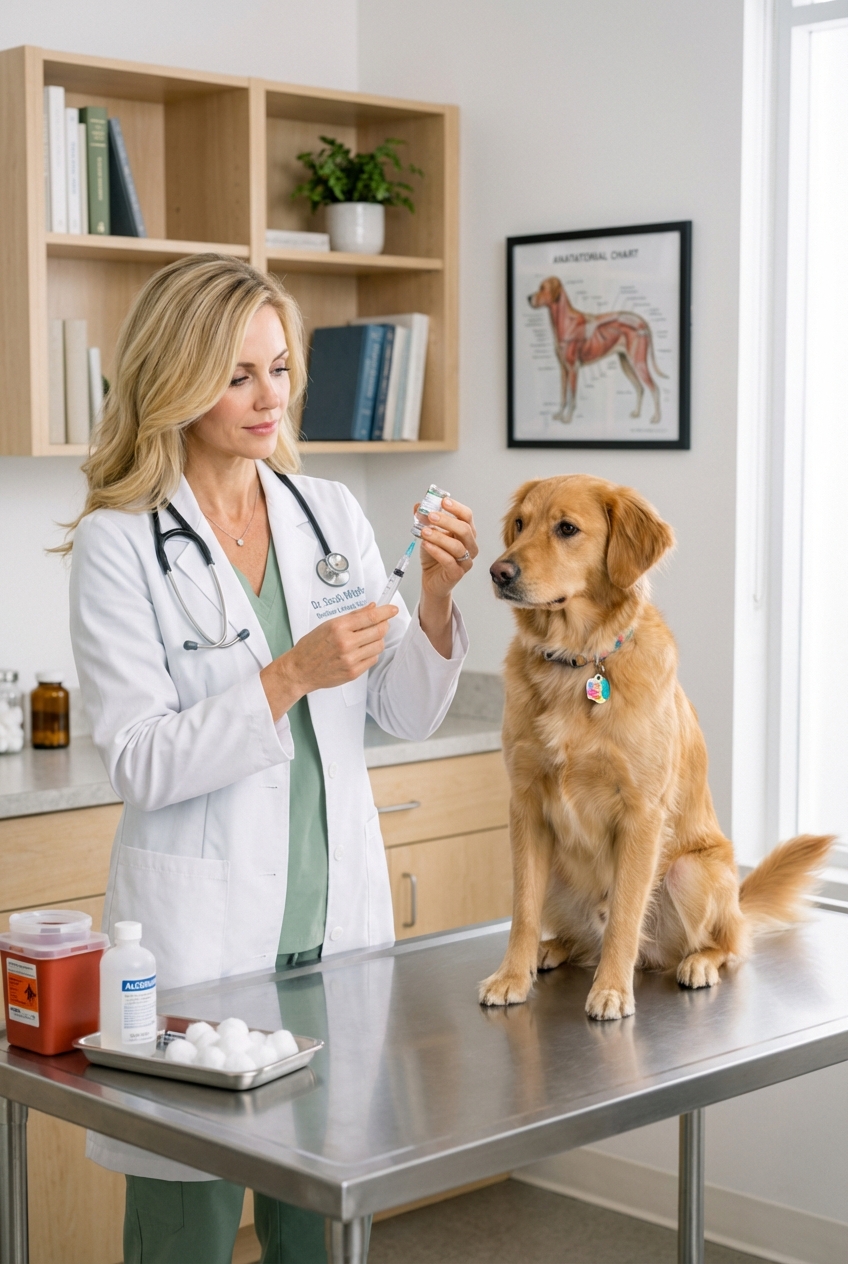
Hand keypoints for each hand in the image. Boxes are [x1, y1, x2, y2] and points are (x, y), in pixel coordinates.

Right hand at [261, 603, 396, 720]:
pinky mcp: (353, 672)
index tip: (392, 609)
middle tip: (382, 623)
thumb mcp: (328, 625)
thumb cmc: (311, 647)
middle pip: (379, 631)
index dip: (386, 612)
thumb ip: (353, 616)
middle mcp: (346, 643)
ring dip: (378, 640)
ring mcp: (350, 659)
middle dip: (384, 625)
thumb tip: (372, 608)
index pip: (371, 617)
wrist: (300, 670)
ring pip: (379, 646)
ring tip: (367, 638)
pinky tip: (361, 651)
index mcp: (339, 627)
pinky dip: (371, 653)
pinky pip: (372, 659)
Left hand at [418, 497, 477, 601]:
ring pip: (457, 546)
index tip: (443, 501)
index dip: (456, 507)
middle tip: (430, 516)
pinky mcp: (457, 573)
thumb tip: (418, 506)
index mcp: (466, 532)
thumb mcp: (428, 534)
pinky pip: (449, 561)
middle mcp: (470, 546)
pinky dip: (436, 551)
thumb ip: (424, 520)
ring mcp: (466, 560)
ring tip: (424, 532)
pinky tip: (426, 545)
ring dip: (439, 537)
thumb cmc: (434, 556)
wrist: (431, 579)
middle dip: (446, 521)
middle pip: (464, 529)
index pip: (467, 516)